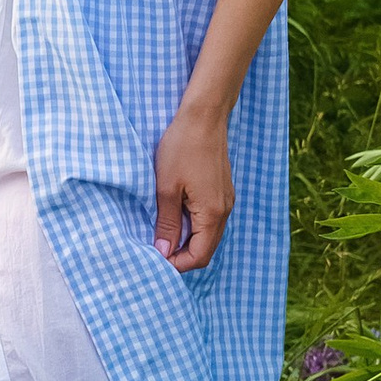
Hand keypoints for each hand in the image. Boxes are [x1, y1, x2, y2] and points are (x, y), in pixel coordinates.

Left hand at [153, 100, 233, 269]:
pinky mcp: (222, 192)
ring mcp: (226, 201)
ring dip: (187, 241)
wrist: (204, 116)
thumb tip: (163, 252)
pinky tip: (175, 217)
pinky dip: (193, 227)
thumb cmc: (182, 147)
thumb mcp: (166, 187)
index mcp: (212, 214)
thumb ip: (167, 223)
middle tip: (156, 250)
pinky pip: (210, 220)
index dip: (177, 264)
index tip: (155, 259)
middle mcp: (225, 211)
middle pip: (206, 249)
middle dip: (182, 256)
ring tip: (162, 234)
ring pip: (208, 235)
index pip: (199, 256)